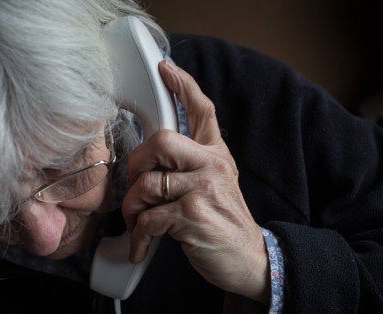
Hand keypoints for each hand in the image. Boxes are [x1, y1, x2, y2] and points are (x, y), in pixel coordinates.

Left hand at [122, 60, 269, 302]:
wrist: (249, 260)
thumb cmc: (223, 222)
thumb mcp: (216, 183)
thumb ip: (191, 164)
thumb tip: (150, 156)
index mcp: (216, 155)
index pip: (203, 111)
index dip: (183, 86)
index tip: (165, 68)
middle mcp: (212, 165)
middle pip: (161, 140)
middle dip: (136, 164)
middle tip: (134, 186)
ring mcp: (204, 189)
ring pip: (147, 183)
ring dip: (132, 209)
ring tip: (137, 224)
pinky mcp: (194, 215)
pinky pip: (148, 218)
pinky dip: (138, 236)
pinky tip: (141, 246)